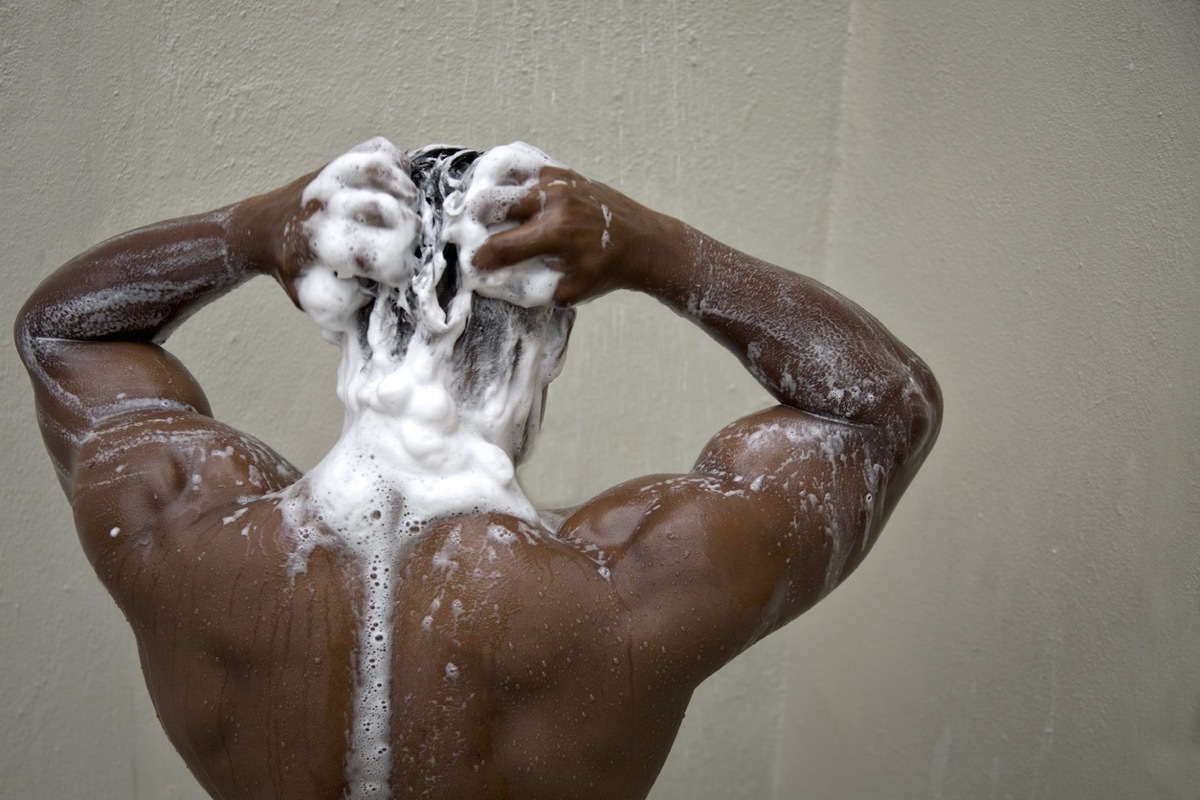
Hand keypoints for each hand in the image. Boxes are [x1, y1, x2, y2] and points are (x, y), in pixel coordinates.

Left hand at [236, 138, 420, 331]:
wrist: (262, 229)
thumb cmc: (296, 269)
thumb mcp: (312, 300)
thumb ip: (344, 308)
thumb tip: (378, 299)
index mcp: (320, 245)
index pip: (381, 257)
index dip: (398, 271)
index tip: (394, 277)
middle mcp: (325, 207)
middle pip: (392, 214)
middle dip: (407, 236)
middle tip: (402, 247)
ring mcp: (332, 178)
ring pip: (383, 173)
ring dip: (406, 195)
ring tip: (408, 211)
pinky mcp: (339, 161)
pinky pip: (379, 150)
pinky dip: (399, 165)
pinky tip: (399, 187)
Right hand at [472, 166, 681, 306]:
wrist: (643, 242)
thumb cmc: (607, 269)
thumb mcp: (570, 290)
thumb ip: (533, 288)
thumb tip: (499, 282)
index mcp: (554, 234)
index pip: (502, 246)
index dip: (481, 257)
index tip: (473, 263)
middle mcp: (554, 203)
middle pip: (496, 204)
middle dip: (476, 220)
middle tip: (466, 230)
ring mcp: (560, 184)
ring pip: (509, 181)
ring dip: (491, 196)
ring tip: (477, 209)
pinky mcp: (566, 174)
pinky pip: (528, 169)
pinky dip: (511, 178)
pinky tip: (502, 189)